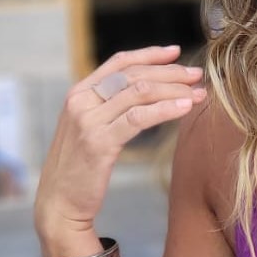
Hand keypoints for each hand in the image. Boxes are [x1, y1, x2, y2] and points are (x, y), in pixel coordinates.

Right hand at [35, 44, 205, 239]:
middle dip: (170, 72)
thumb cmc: (79, 169)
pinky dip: (165, 110)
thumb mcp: (87, 128)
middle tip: (197, 76)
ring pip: (140, 92)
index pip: (119, 62)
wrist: (58, 204)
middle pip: (134, 74)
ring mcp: (88, 120)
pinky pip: (139, 118)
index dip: (150, 54)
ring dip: (174, 90)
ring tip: (198, 94)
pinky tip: (185, 109)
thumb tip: (145, 90)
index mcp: (79, 93)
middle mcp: (81, 101)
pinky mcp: (99, 142)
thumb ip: (107, 107)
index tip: (176, 52)